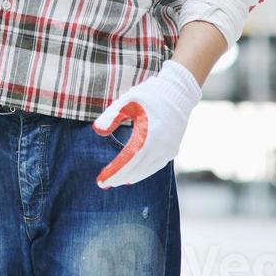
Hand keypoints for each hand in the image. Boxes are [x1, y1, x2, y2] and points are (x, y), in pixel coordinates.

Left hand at [91, 59, 201, 188]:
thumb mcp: (128, 100)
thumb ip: (112, 115)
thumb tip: (97, 130)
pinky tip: (135, 172)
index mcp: (148, 135)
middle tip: (104, 184)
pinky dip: (144, 171)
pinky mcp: (173, 150)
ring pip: (148, 171)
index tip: (100, 181)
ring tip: (117, 180)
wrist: (179, 91)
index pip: (128, 161)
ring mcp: (169, 150)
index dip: (113, 173)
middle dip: (120, 178)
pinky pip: (156, 166)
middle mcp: (161, 147)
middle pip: (137, 170)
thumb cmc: (151, 94)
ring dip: (132, 177)